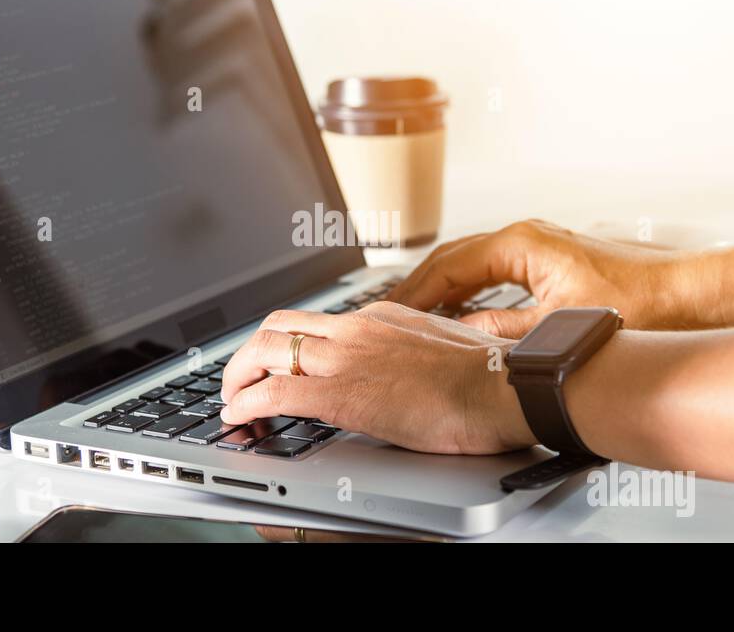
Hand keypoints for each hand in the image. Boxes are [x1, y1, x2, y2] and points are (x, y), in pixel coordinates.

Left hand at [219, 302, 536, 454]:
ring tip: (232, 399)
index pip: (316, 321)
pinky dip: (246, 403)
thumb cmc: (487, 377)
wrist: (501, 386)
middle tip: (241, 379)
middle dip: (248, 354)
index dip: (286, 343)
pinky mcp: (341, 392)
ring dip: (238, 376)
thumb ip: (408, 355)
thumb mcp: (438, 351)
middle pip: (278, 327)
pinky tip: (238, 416)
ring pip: (265, 351)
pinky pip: (275, 392)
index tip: (277, 363)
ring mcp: (345, 357)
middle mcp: (355, 329)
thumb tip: (403, 373)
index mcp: (380, 317)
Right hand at [386, 219, 692, 336]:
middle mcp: (528, 237)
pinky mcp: (553, 261)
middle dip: (419, 288)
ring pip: (473, 264)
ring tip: (416, 317)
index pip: (446, 266)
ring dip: (443, 288)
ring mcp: (541, 246)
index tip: (387, 316)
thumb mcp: (555, 329)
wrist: (691, 294)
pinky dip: (470, 291)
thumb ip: (499, 334)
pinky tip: (464, 313)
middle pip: (453, 259)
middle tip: (389, 316)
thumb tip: (457, 338)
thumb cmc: (641, 303)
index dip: (412, 294)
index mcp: (521, 243)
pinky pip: (495, 271)